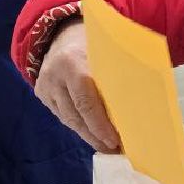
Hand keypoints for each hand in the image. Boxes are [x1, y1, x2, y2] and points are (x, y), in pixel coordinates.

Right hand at [34, 19, 120, 152]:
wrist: (61, 33)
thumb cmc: (93, 42)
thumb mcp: (105, 50)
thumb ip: (117, 72)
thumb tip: (142, 101)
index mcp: (72, 62)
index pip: (86, 101)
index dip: (100, 124)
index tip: (115, 141)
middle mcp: (54, 76)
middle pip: (75, 115)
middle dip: (95, 136)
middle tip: (114, 150)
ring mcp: (44, 86)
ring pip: (68, 119)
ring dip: (88, 135)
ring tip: (106, 147)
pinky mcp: (41, 94)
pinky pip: (62, 115)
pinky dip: (79, 126)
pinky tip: (92, 134)